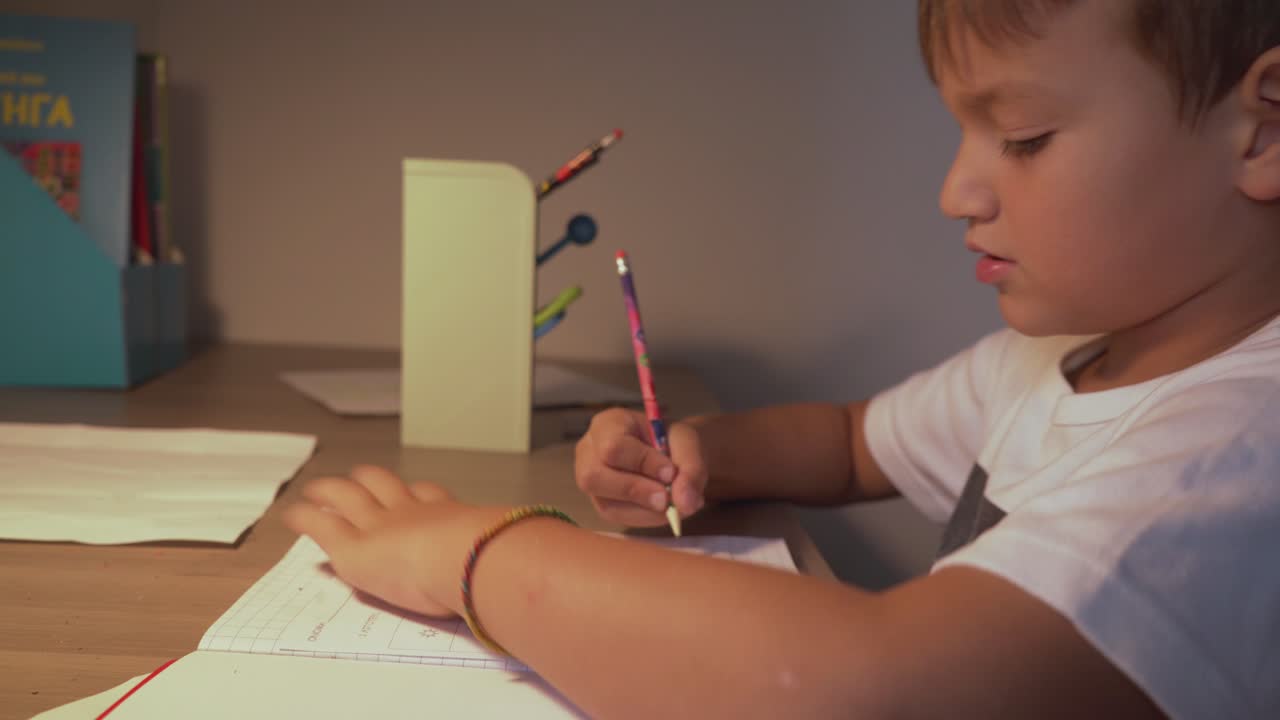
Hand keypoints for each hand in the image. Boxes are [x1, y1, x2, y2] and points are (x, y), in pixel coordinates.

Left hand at [281, 465, 506, 617]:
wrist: (468, 558)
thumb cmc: (491, 560)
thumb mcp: (508, 554)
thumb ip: (514, 558)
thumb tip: (542, 570)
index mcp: (450, 515)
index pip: (430, 496)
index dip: (417, 493)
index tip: (414, 493)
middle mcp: (412, 511)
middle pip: (385, 484)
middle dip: (370, 481)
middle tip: (360, 479)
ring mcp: (380, 524)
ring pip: (347, 496)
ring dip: (330, 490)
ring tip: (317, 489)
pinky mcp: (353, 545)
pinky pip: (320, 523)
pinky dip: (304, 515)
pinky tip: (292, 514)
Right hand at [573, 408, 707, 526]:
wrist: (674, 455)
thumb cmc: (674, 442)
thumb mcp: (689, 444)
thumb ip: (691, 469)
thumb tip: (685, 504)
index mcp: (607, 424)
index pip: (613, 447)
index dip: (642, 463)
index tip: (670, 473)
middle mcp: (589, 452)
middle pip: (594, 477)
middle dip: (635, 490)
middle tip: (667, 499)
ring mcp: (590, 481)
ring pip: (606, 504)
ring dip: (645, 509)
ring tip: (672, 503)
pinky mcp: (601, 504)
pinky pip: (618, 518)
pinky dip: (647, 518)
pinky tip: (663, 509)